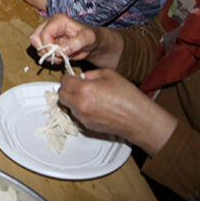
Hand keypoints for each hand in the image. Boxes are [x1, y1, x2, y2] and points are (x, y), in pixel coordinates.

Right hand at [30, 13, 122, 65]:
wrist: (92, 43)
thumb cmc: (91, 37)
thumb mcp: (88, 39)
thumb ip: (76, 43)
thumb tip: (61, 50)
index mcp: (58, 20)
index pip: (44, 33)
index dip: (48, 46)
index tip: (59, 54)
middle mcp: (50, 25)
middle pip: (35, 38)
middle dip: (45, 50)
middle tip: (58, 56)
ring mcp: (47, 34)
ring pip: (36, 46)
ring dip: (48, 55)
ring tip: (62, 57)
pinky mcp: (47, 42)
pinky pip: (41, 52)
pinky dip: (49, 58)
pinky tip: (60, 57)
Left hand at [57, 69, 177, 154]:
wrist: (137, 119)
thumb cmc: (127, 96)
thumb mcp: (109, 75)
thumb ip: (92, 74)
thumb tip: (82, 77)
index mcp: (84, 89)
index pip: (64, 82)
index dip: (68, 78)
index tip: (72, 78)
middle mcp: (80, 104)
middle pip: (61, 95)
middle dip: (67, 89)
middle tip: (77, 86)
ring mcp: (83, 117)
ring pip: (69, 106)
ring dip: (74, 100)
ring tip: (89, 97)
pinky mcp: (87, 126)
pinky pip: (78, 115)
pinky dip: (81, 110)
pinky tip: (94, 106)